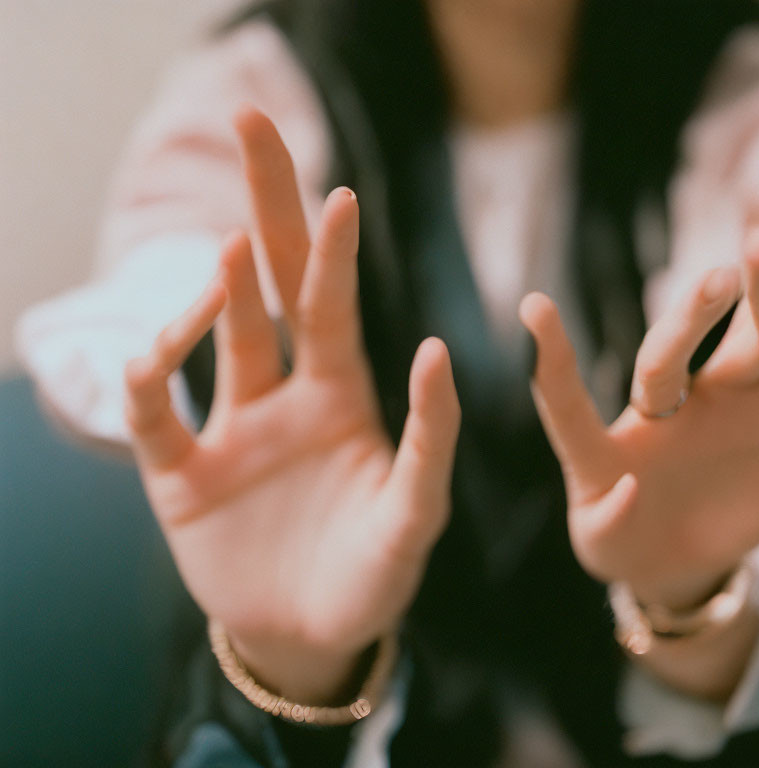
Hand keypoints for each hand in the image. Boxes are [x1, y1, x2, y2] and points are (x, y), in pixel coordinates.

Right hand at [124, 110, 459, 703]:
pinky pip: (155, 422)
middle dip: (265, 211)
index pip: (331, 307)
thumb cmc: (372, 575)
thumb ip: (430, 440)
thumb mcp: (414, 514)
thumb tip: (438, 350)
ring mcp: (230, 431)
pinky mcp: (182, 476)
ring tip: (228, 254)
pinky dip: (146, 388)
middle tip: (255, 130)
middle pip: (270, 289)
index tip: (338, 193)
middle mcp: (283, 398)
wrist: (311, 632)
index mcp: (340, 398)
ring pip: (214, 343)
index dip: (331, 252)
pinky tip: (150, 361)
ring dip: (217, 297)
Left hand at [519, 227, 758, 611]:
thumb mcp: (605, 545)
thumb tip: (631, 489)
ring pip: (745, 347)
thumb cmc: (626, 545)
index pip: (569, 397)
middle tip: (719, 279)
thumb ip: (608, 522)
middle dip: (690, 317)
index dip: (552, 356)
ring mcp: (722, 409)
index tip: (532, 305)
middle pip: (670, 353)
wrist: (685, 555)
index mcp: (605, 443)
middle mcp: (663, 409)